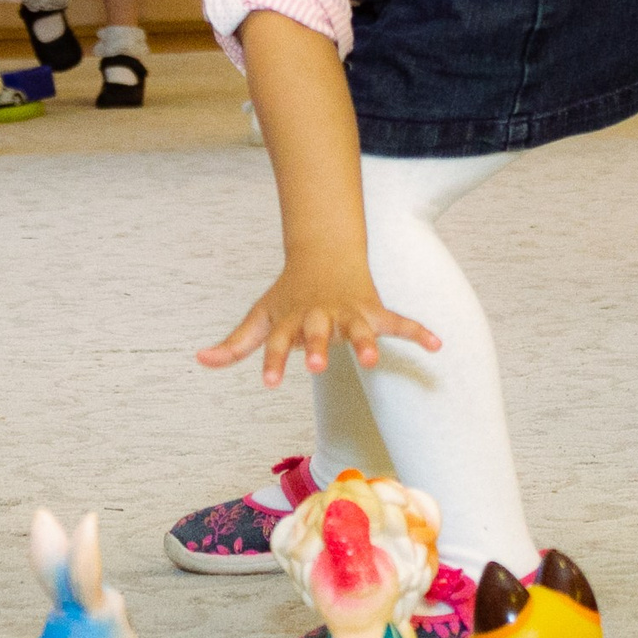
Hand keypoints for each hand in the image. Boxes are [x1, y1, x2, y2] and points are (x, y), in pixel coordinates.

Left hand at [198, 252, 439, 386]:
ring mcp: (350, 314)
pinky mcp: (374, 312)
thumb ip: (236, 344)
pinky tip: (437, 346)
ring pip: (360, 328)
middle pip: (318, 333)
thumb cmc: (289, 295)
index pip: (278, 342)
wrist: (324, 254)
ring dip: (366, 342)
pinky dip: (419, 332)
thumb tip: (200, 360)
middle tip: (314, 366)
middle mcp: (321, 317)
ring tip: (371, 361)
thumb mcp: (260, 317)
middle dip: (317, 348)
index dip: (272, 361)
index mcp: (292, 320)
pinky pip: (400, 322)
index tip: (268, 382)